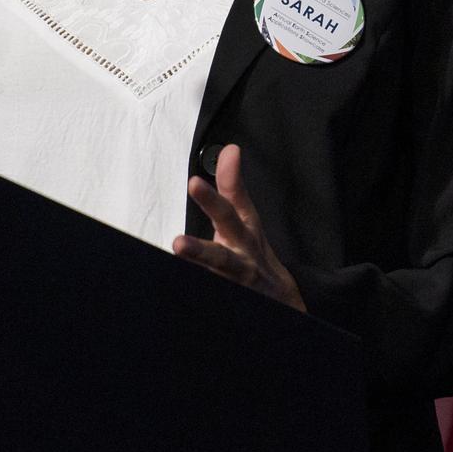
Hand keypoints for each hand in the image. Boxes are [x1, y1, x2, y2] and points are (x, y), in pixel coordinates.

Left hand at [172, 144, 306, 312]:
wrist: (279, 298)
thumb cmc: (254, 252)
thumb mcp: (246, 217)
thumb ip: (232, 186)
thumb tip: (229, 151)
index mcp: (245, 233)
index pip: (231, 210)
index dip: (216, 195)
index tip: (198, 179)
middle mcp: (241, 259)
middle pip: (221, 257)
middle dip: (200, 251)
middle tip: (179, 244)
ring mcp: (237, 284)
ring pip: (217, 281)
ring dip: (198, 273)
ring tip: (178, 257)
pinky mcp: (229, 300)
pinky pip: (211, 297)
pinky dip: (196, 293)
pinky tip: (173, 290)